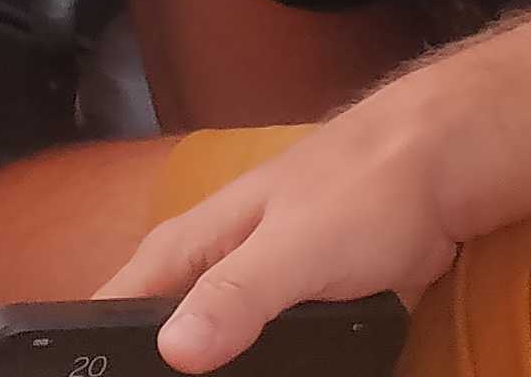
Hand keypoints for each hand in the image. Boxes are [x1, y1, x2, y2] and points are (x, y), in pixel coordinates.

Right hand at [102, 106, 461, 374]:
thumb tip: (172, 351)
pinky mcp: (292, 310)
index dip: (96, 352)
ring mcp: (251, 290)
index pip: (113, 306)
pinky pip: (256, 354)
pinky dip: (251, 371)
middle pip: (158, 336)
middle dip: (152, 368)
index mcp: (187, 248)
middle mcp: (208, 269)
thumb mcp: (292, 249)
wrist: (434, 173)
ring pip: (208, 349)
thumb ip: (234, 296)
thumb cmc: (358, 195)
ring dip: (205, 373)